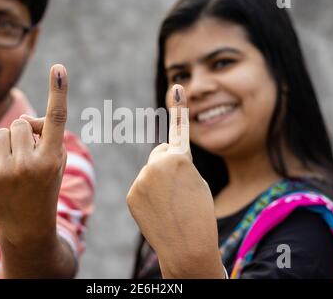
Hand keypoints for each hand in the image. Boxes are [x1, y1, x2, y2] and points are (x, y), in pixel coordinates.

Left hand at [0, 64, 67, 245]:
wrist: (26, 223)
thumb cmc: (45, 184)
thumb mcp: (55, 161)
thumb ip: (45, 134)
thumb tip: (23, 120)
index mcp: (52, 159)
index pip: (56, 119)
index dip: (58, 92)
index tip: (59, 68)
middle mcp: (29, 164)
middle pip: (20, 123)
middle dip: (24, 134)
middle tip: (29, 153)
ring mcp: (4, 170)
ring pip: (3, 132)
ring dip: (9, 143)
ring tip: (15, 165)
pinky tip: (2, 172)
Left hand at [126, 84, 223, 277]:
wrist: (187, 246)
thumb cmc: (200, 214)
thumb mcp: (197, 182)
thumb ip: (179, 164)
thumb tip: (160, 158)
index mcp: (178, 158)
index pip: (179, 131)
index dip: (179, 109)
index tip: (177, 86)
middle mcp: (156, 163)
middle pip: (161, 154)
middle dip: (168, 164)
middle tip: (179, 188)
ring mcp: (141, 179)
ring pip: (151, 171)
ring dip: (158, 181)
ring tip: (170, 203)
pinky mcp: (132, 193)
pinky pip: (141, 186)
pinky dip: (148, 194)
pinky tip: (158, 209)